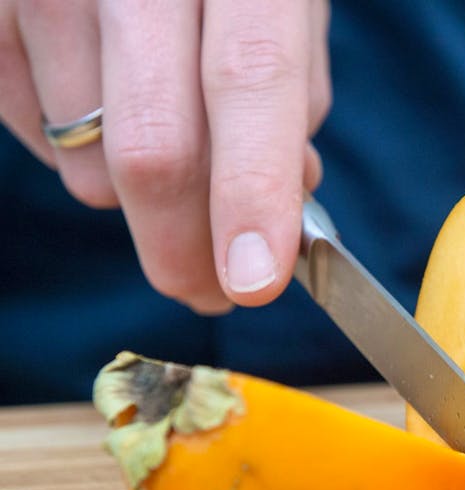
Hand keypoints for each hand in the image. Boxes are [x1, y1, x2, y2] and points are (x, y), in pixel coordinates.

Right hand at [0, 0, 330, 312]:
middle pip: (153, 147)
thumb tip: (278, 205)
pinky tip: (100, 95)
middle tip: (211, 289)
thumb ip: (288, 93)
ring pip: (89, 165)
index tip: (254, 281)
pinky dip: (75, 148)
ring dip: (137, 190)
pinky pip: (31, 132)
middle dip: (184, 250)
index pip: (250, 80)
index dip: (252, 191)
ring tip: (160, 131)